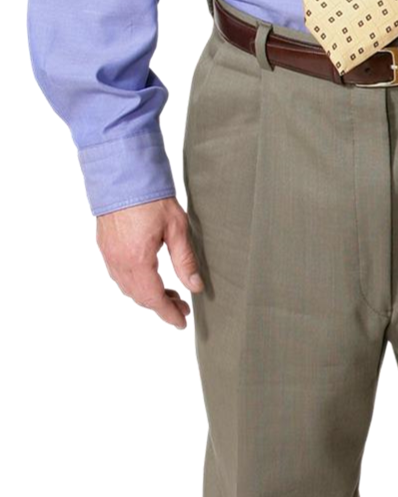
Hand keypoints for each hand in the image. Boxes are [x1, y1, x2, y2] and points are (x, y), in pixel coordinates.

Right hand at [94, 195, 203, 331]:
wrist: (122, 173)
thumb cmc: (151, 196)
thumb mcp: (177, 228)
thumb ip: (185, 261)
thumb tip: (195, 286)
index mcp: (138, 260)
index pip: (154, 299)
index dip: (169, 314)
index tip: (181, 323)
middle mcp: (119, 262)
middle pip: (140, 297)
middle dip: (161, 306)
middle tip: (182, 307)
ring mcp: (108, 255)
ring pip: (127, 289)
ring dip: (148, 296)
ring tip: (170, 294)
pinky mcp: (104, 247)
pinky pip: (118, 276)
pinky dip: (135, 285)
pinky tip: (150, 280)